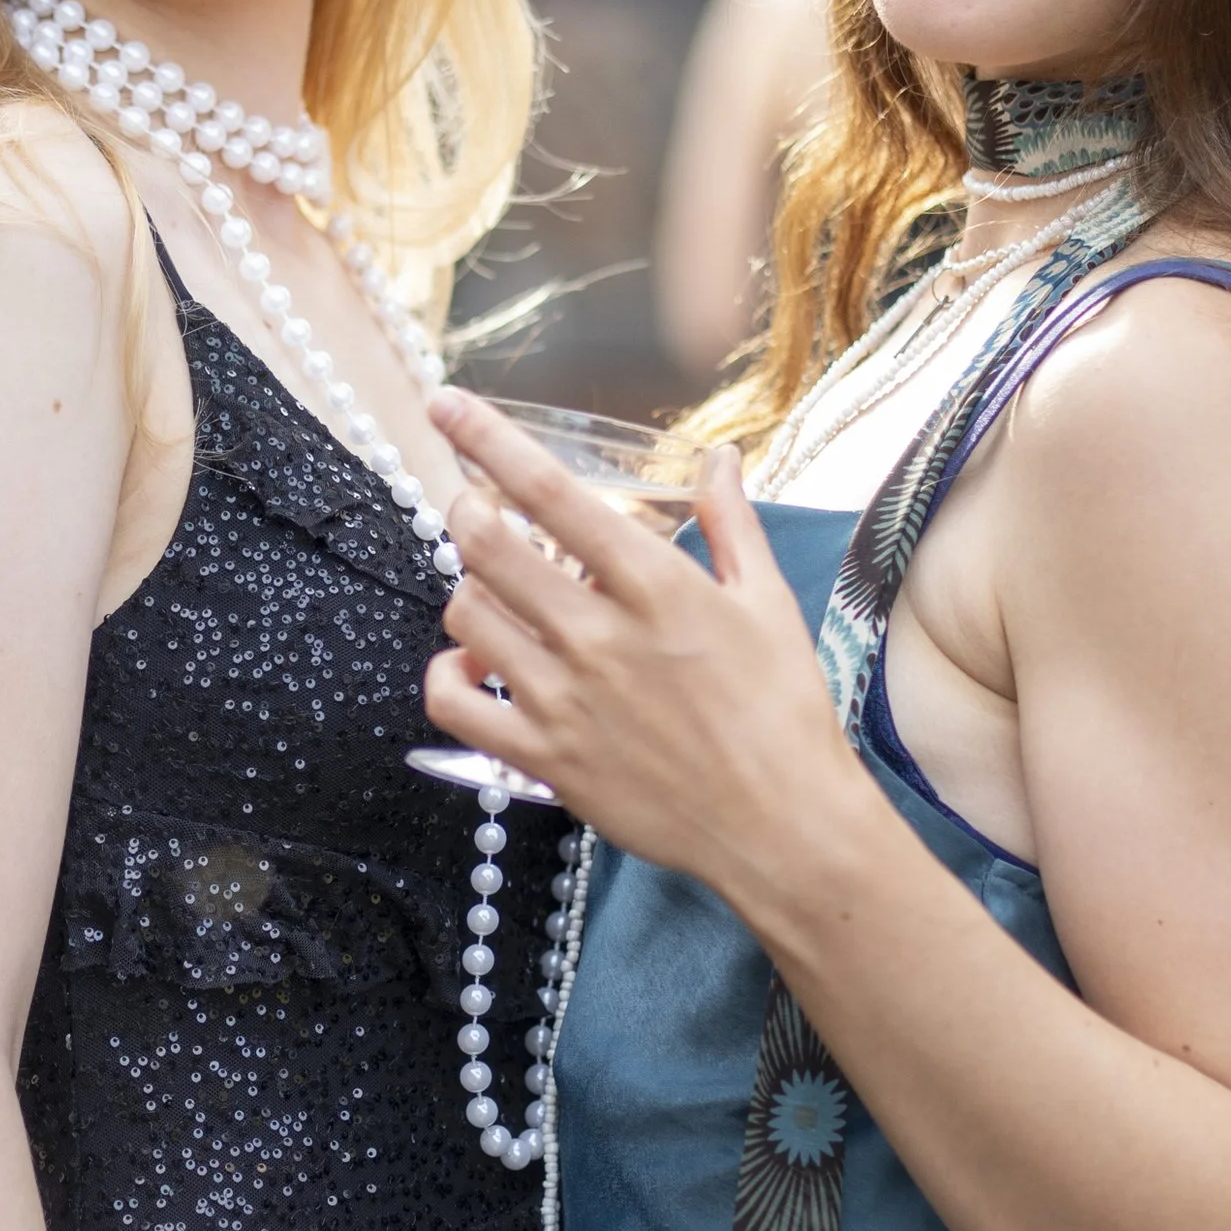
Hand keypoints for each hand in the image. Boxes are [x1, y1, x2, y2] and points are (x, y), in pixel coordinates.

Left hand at [420, 389, 856, 900]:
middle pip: (485, 545)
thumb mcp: (768, 603)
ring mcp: (564, 699)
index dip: (486, 439)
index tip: (447, 404)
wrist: (784, 826)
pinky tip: (473, 665)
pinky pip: (453, 704)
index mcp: (653, 585)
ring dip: (467, 588)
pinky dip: (446, 675)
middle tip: (477, 507)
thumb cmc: (784, 712)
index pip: (549, 492)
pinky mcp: (545, 759)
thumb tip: (720, 457)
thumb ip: (730, 522)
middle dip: (467, 509)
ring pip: (465, 615)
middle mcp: (598, 635)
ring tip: (496, 591)